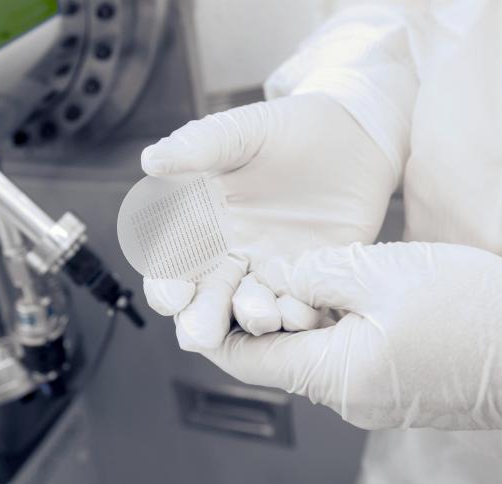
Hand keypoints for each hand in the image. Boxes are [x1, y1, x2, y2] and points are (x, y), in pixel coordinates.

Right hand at [141, 93, 395, 349]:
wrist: (351, 133)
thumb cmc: (288, 127)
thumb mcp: (241, 131)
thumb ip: (198, 147)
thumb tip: (150, 160)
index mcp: (200, 224)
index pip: (172, 264)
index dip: (165, 282)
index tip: (170, 295)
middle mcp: (230, 254)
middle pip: (205, 298)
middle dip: (200, 319)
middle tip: (200, 336)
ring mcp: (270, 270)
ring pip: (250, 308)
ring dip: (250, 318)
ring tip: (260, 315)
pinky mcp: (310, 278)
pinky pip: (299, 305)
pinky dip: (298, 315)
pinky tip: (300, 314)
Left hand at [202, 242, 501, 429]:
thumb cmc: (472, 310)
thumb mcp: (380, 273)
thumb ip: (314, 273)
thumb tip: (274, 276)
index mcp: (332, 375)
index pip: (245, 360)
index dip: (212, 327)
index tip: (194, 298)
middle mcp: (345, 398)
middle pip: (276, 357)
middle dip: (257, 315)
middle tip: (243, 273)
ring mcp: (371, 399)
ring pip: (311, 354)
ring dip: (297, 319)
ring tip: (290, 275)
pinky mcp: (393, 390)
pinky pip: (344, 358)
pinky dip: (330, 328)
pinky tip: (338, 294)